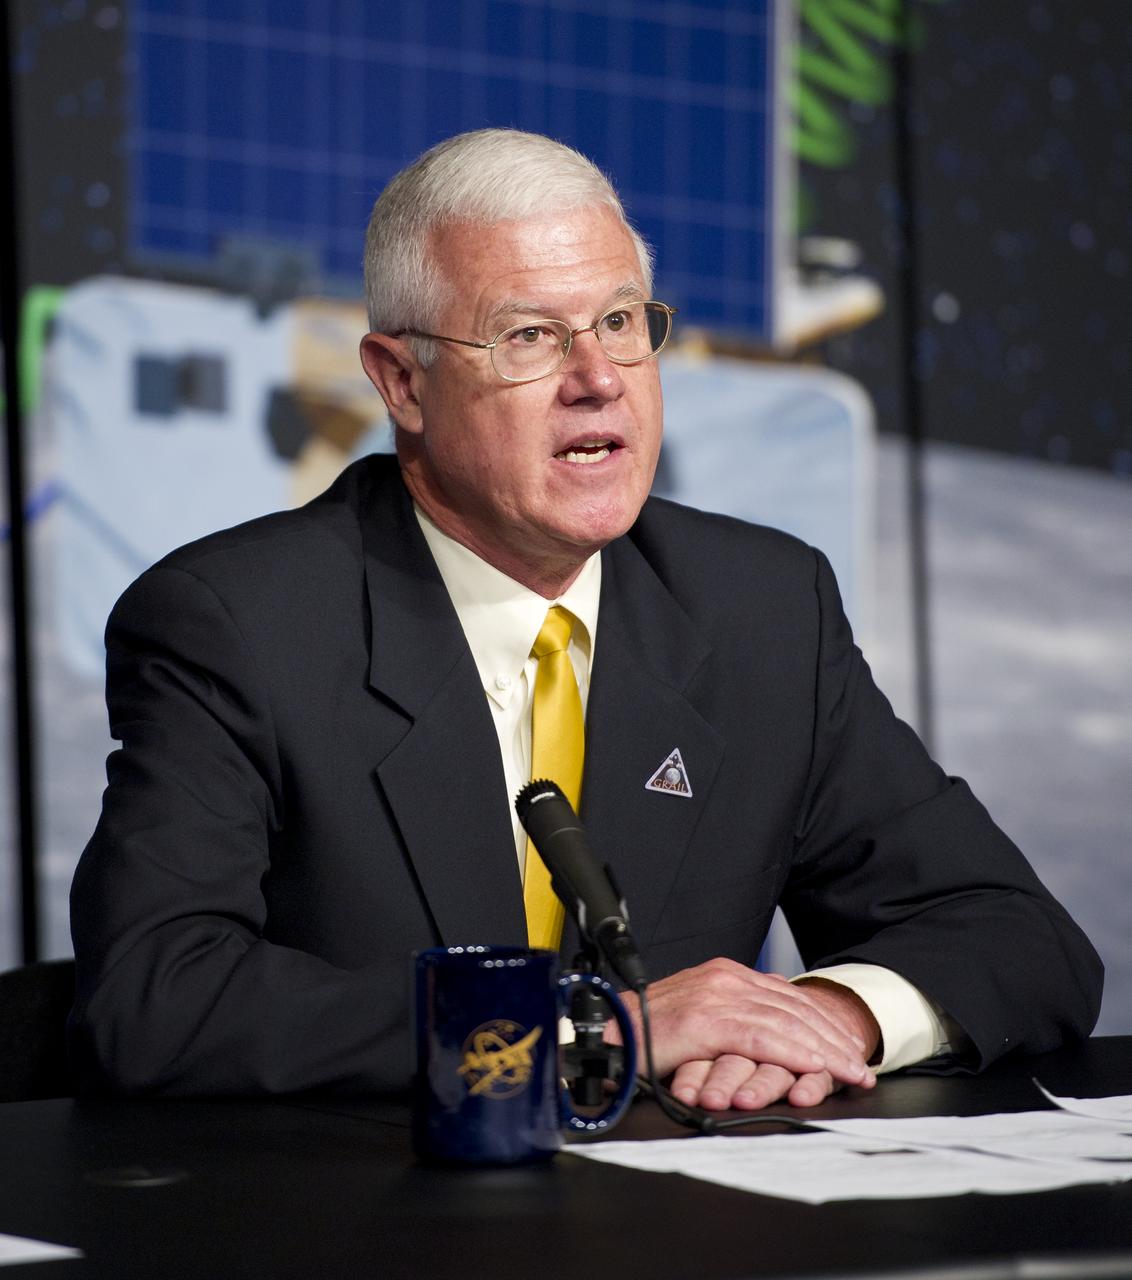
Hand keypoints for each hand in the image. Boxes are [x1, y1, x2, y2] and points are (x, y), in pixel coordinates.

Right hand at [608, 959, 879, 1110]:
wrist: (604, 1035)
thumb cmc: (644, 1034)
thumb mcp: (694, 1019)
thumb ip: (726, 1019)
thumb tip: (761, 1030)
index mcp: (722, 975)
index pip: (784, 995)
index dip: (820, 1022)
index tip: (845, 1046)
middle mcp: (723, 978)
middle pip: (793, 1006)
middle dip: (832, 1038)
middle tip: (859, 1066)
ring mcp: (716, 995)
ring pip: (787, 1022)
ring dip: (825, 1049)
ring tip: (851, 1072)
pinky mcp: (708, 1020)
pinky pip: (765, 1037)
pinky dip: (797, 1053)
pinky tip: (820, 1069)